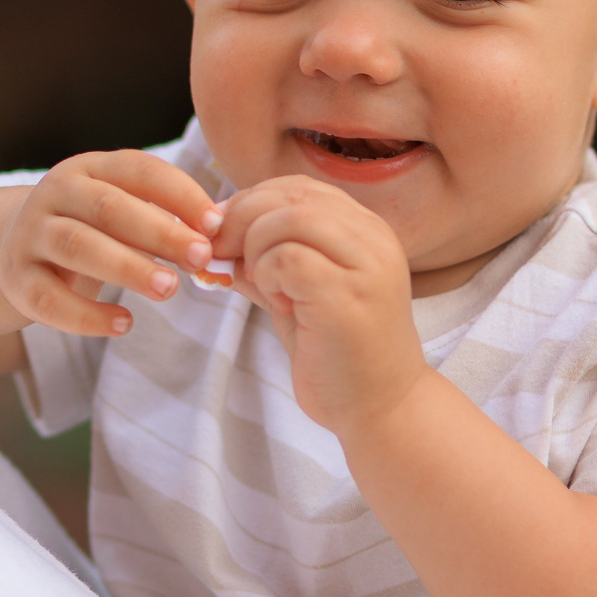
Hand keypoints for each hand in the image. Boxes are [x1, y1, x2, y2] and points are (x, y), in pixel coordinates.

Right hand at [0, 151, 223, 338]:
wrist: (14, 248)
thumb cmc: (91, 229)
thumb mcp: (121, 211)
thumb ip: (163, 218)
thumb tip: (216, 238)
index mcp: (89, 168)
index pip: (139, 170)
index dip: (180, 195)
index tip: (216, 225)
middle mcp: (56, 194)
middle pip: (108, 208)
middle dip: (159, 232)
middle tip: (200, 257)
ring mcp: (31, 235)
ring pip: (77, 246)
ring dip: (127, 267)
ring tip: (169, 289)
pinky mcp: (17, 279)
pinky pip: (49, 299)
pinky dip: (87, 316)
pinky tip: (124, 324)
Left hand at [212, 176, 428, 436]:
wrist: (382, 408)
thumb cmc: (338, 353)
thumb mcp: (296, 294)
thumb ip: (264, 260)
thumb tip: (214, 234)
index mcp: (365, 230)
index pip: (298, 187)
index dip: (251, 202)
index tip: (223, 235)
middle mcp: (373, 238)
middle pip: (290, 195)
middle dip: (241, 220)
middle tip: (220, 256)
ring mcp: (366, 265)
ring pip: (288, 218)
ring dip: (255, 250)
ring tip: (265, 287)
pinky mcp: (349, 295)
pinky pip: (288, 258)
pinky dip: (267, 275)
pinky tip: (279, 303)